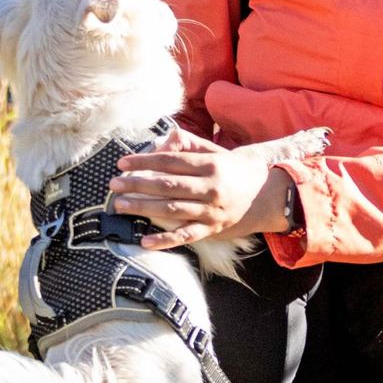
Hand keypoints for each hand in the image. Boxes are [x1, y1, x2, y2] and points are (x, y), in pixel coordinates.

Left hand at [110, 126, 293, 248]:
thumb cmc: (235, 171)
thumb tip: (162, 141)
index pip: (171, 162)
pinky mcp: (212, 230)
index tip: (122, 163)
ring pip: (172, 210)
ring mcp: (211, 211)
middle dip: (138, 184)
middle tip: (114, 184)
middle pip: (168, 186)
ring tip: (121, 205)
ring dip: (144, 208)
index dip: (144, 162)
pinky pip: (185, 236)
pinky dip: (165, 241)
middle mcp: (210, 188)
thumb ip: (189, 145)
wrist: (268, 196)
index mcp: (210, 165)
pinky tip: (145, 241)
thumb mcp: (216, 152)